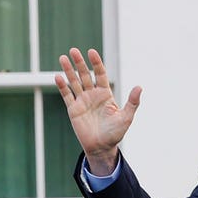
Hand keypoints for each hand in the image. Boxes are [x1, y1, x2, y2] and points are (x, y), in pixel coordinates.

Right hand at [54, 48, 141, 175]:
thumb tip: (139, 87)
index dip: (96, 63)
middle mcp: (92, 95)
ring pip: (74, 82)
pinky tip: (58, 77)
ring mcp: (82, 101)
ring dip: (68, 71)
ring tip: (63, 58)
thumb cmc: (115, 133)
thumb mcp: (126, 118)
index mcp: (105, 94)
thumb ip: (132, 102)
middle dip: (80, 63)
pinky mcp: (73, 110)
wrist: (101, 148)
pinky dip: (62, 87)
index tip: (91, 52)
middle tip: (74, 50)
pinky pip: (67, 96)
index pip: (100, 74)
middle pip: (85, 75)